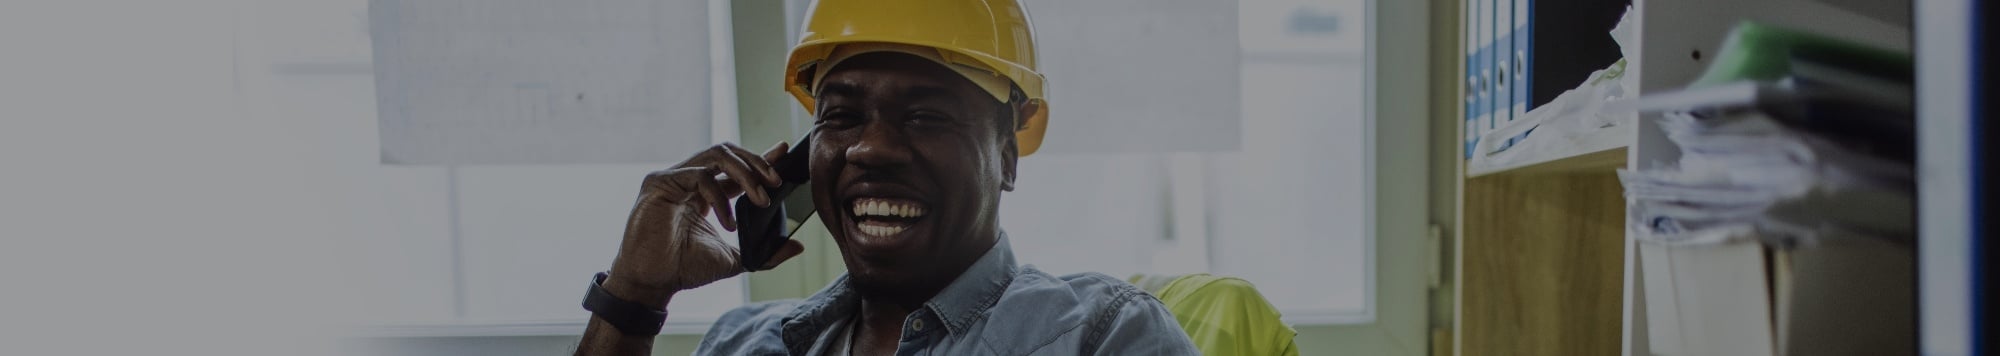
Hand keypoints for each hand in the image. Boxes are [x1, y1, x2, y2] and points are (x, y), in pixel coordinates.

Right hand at [602, 142, 807, 307]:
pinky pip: (699, 175)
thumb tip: (797, 246)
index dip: (759, 157)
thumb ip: (765, 251)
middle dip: (756, 163)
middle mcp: (687, 179)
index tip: (783, 151)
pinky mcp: (659, 182)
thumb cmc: (684, 269)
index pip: (734, 167)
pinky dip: (719, 197)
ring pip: (716, 155)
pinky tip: (728, 221)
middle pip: (727, 152)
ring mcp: (672, 177)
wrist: (653, 283)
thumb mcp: (735, 259)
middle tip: (776, 182)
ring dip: (744, 174)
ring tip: (760, 200)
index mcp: (703, 193)